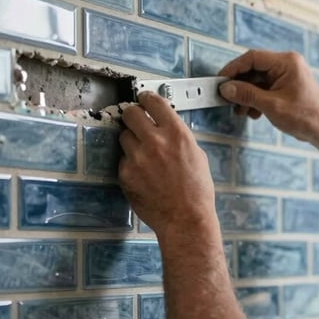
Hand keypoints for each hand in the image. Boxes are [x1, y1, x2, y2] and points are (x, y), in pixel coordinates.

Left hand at [118, 92, 215, 236]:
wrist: (186, 219)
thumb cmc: (196, 191)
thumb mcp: (196, 155)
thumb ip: (179, 136)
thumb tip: (166, 125)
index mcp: (177, 133)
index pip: (153, 101)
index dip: (146, 99)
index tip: (143, 100)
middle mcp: (155, 141)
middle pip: (131, 113)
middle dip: (133, 115)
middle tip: (136, 121)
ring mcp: (138, 158)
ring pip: (124, 136)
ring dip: (131, 141)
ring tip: (143, 154)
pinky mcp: (126, 174)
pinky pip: (123, 160)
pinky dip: (130, 164)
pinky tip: (143, 174)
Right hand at [219, 50, 318, 142]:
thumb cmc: (306, 116)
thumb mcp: (271, 105)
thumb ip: (247, 95)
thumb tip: (226, 88)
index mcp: (286, 62)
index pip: (252, 58)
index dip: (233, 68)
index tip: (221, 81)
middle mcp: (287, 64)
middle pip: (253, 69)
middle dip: (239, 86)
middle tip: (227, 98)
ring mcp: (286, 75)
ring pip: (257, 80)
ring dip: (246, 95)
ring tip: (241, 111)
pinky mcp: (285, 86)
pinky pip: (264, 88)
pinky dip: (255, 99)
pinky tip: (253, 113)